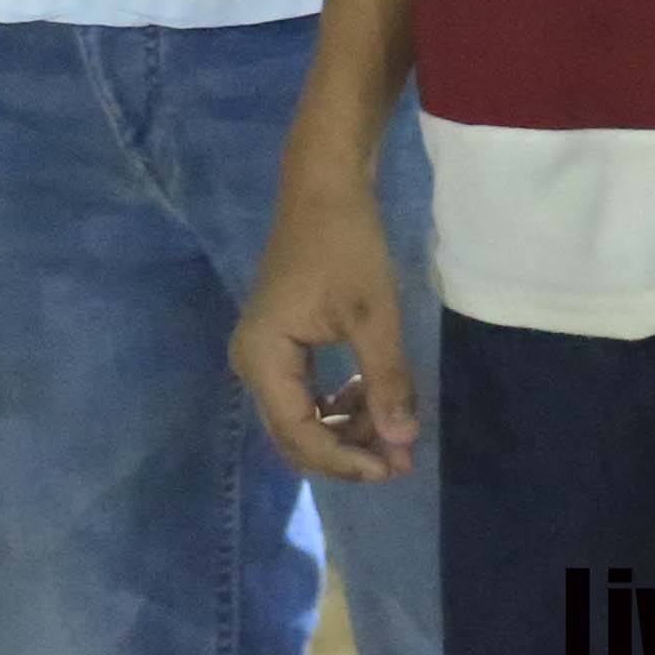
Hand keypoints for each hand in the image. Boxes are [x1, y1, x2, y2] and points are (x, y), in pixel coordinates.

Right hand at [230, 149, 420, 481]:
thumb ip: (387, 381)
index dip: (348, 461)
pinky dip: (339, 405)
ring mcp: (261, 354)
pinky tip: (372, 393)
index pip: (300, 434)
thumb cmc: (347, 245)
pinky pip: (304, 395)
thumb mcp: (375, 316)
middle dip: (349, 450)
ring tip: (395, 421)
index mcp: (263, 359)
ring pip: (301, 418)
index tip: (397, 467)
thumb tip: (403, 444)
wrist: (324, 187)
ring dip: (347, 429)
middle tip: (401, 456)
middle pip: (295, 435)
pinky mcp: (277, 344)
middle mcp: (251, 364)